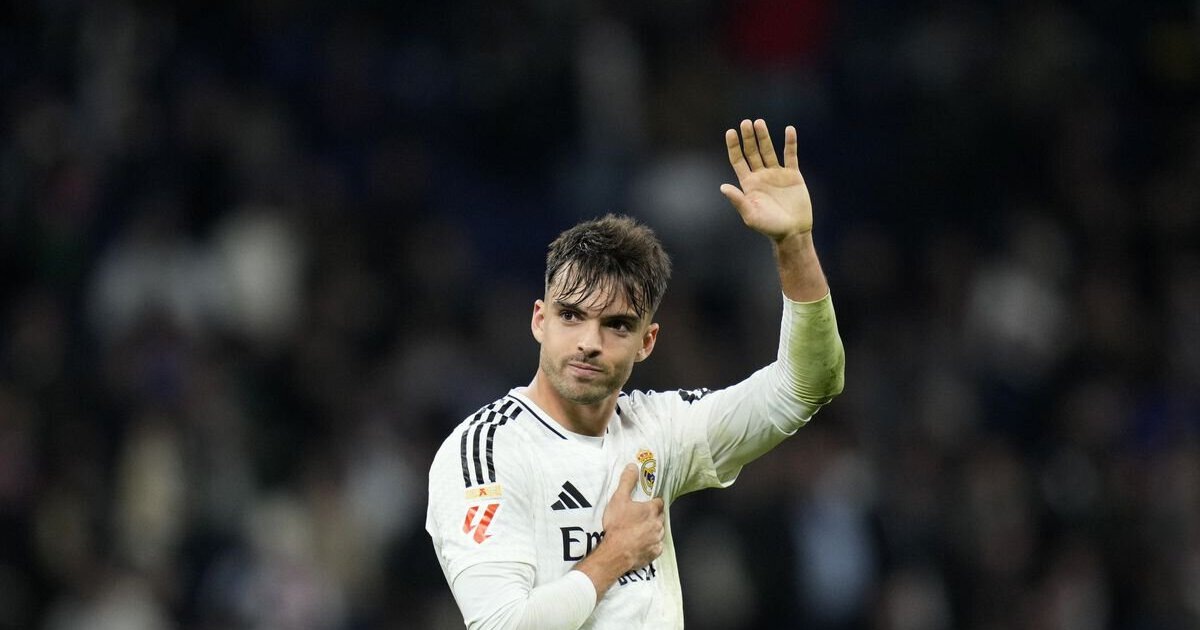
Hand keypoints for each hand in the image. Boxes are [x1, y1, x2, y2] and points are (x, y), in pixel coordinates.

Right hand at [600, 464, 663, 570]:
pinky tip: (641, 544)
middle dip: (653, 516)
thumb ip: (627, 482)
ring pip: (659, 531)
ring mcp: (657, 539)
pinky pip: (656, 546)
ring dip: (652, 530)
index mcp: (651, 510)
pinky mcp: (655, 553)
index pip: (659, 502)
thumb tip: (633, 467)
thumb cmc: (617, 526)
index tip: (647, 503)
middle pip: (659, 517)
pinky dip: (651, 544)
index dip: (653, 502)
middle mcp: (657, 524)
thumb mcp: (618, 499)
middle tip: (640, 517)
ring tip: (639, 531)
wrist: (615, 553)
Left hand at [720, 119, 813, 241]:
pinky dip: (790, 143)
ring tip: (759, 122)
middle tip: (746, 122)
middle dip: (748, 138)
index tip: (730, 132)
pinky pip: (791, 155)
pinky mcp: (793, 175)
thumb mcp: (750, 215)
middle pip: (752, 152)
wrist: (793, 232)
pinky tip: (789, 130)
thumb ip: (738, 200)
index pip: (739, 161)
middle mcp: (761, 176)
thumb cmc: (769, 227)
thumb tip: (723, 187)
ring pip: (769, 151)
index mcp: (749, 184)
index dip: (734, 147)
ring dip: (764, 137)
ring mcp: (777, 174)